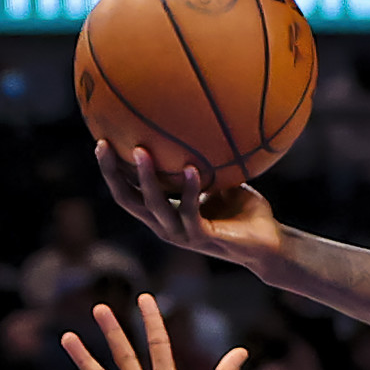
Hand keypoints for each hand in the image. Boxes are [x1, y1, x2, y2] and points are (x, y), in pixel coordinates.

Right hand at [96, 141, 284, 271]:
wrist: (269, 244)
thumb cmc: (244, 212)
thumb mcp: (219, 181)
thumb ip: (205, 161)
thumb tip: (197, 124)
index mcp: (165, 213)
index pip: (128, 191)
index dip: (111, 171)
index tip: (100, 141)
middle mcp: (166, 226)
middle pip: (127, 200)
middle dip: (112, 173)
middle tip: (103, 144)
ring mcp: (182, 234)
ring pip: (154, 205)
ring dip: (146, 178)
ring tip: (140, 150)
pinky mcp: (202, 238)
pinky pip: (190, 211)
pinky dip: (189, 189)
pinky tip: (191, 168)